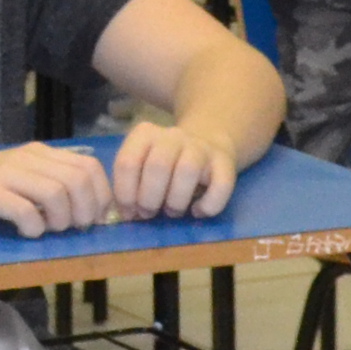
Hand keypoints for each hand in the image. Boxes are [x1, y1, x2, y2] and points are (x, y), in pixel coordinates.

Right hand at [0, 142, 116, 235]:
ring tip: (48, 230)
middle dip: (86, 210)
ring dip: (62, 220)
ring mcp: (6, 174)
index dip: (101, 195)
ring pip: (58, 193)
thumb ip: (44, 185)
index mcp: (37, 153)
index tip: (93, 219)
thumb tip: (82, 208)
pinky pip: (25, 210)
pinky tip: (25, 232)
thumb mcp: (13, 178)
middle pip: (80, 179)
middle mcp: (26, 159)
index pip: (89, 166)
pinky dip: (34, 227)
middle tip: (72, 229)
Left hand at [101, 120, 242, 220]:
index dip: (125, 194)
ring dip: (176, 201)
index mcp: (145, 134)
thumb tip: (128, 215)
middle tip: (149, 214)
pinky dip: (208, 205)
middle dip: (149, 199)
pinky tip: (198, 211)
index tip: (130, 213)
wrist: (207, 142)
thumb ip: (131, 186)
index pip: (127, 163)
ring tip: (172, 212)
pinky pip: (221, 185)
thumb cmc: (165, 165)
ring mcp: (200, 146)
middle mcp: (172, 136)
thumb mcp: (142, 167)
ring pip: (187, 170)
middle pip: (157, 166)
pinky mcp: (225, 161)